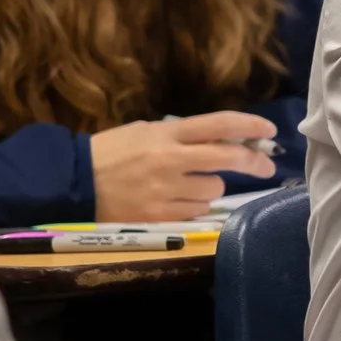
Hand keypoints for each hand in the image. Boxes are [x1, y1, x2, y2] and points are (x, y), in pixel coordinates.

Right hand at [89, 111, 276, 221]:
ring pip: (213, 189)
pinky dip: (193, 206)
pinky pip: (196, 211)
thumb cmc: (109, 153)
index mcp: (166, 134)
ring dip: (209, 186)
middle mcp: (170, 160)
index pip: (219, 124)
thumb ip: (180, 135)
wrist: (71, 183)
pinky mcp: (160, 215)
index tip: (269, 131)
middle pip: (228, 158)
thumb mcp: (144, 132)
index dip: (249, 126)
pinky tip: (176, 200)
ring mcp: (166, 189)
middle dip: (254, 162)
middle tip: (265, 166)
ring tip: (188, 184)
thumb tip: (222, 139)